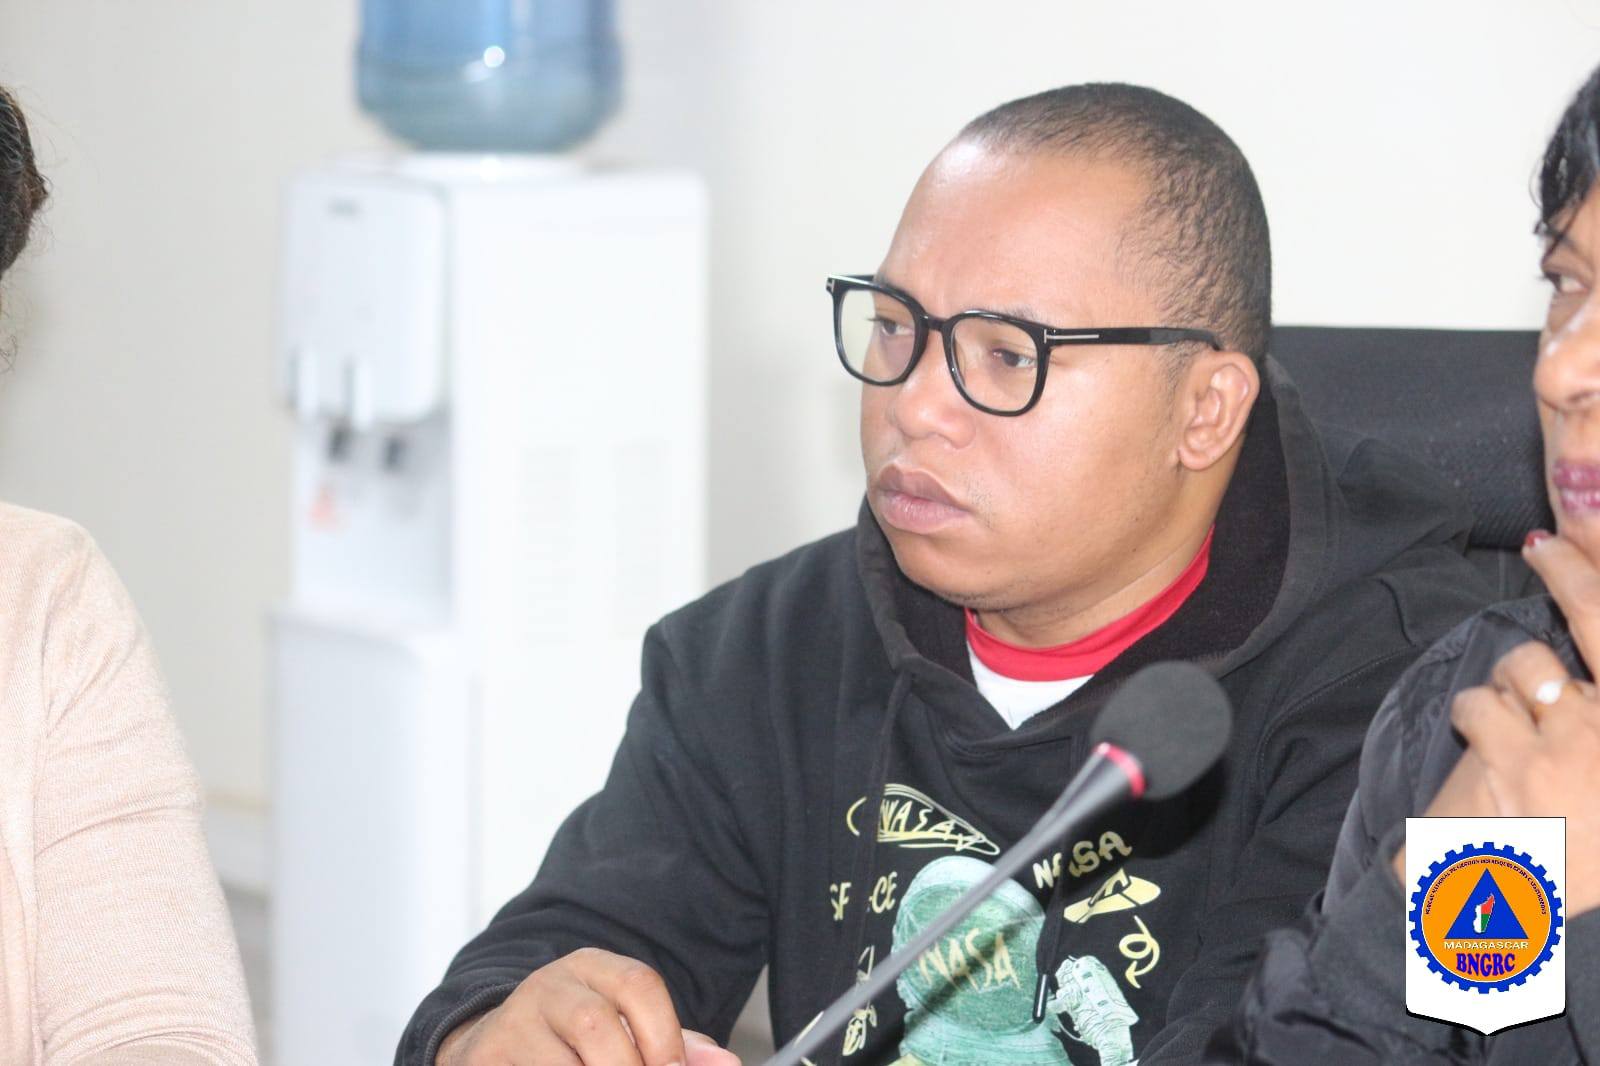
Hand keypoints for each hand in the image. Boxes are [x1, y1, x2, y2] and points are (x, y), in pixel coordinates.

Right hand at [435, 947, 741, 1065]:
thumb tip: (727, 1063)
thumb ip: (674, 1045)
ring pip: (559, 1062)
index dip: (664, 1036)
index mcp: (591, 968)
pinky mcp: (485, 1058)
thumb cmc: (575, 1043)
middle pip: (596, 1023)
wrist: (494, 1047)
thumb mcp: (626, 1031)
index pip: (637, 984)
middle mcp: (548, 985)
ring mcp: (512, 1022)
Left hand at [1394, 531, 1599, 915]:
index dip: (1597, 573)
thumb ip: (1589, 716)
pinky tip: (1480, 757)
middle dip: (1560, 597)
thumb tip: (1569, 680)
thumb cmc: (1590, 862)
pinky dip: (1473, 718)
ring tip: (1506, 739)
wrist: (1567, 939)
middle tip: (1542, 566)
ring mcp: (1573, 746)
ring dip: (1504, 691)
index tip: (1567, 535)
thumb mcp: (1597, 784)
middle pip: (1582, 634)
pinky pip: (1478, 704)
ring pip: (1519, 670)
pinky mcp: (1514, 764)